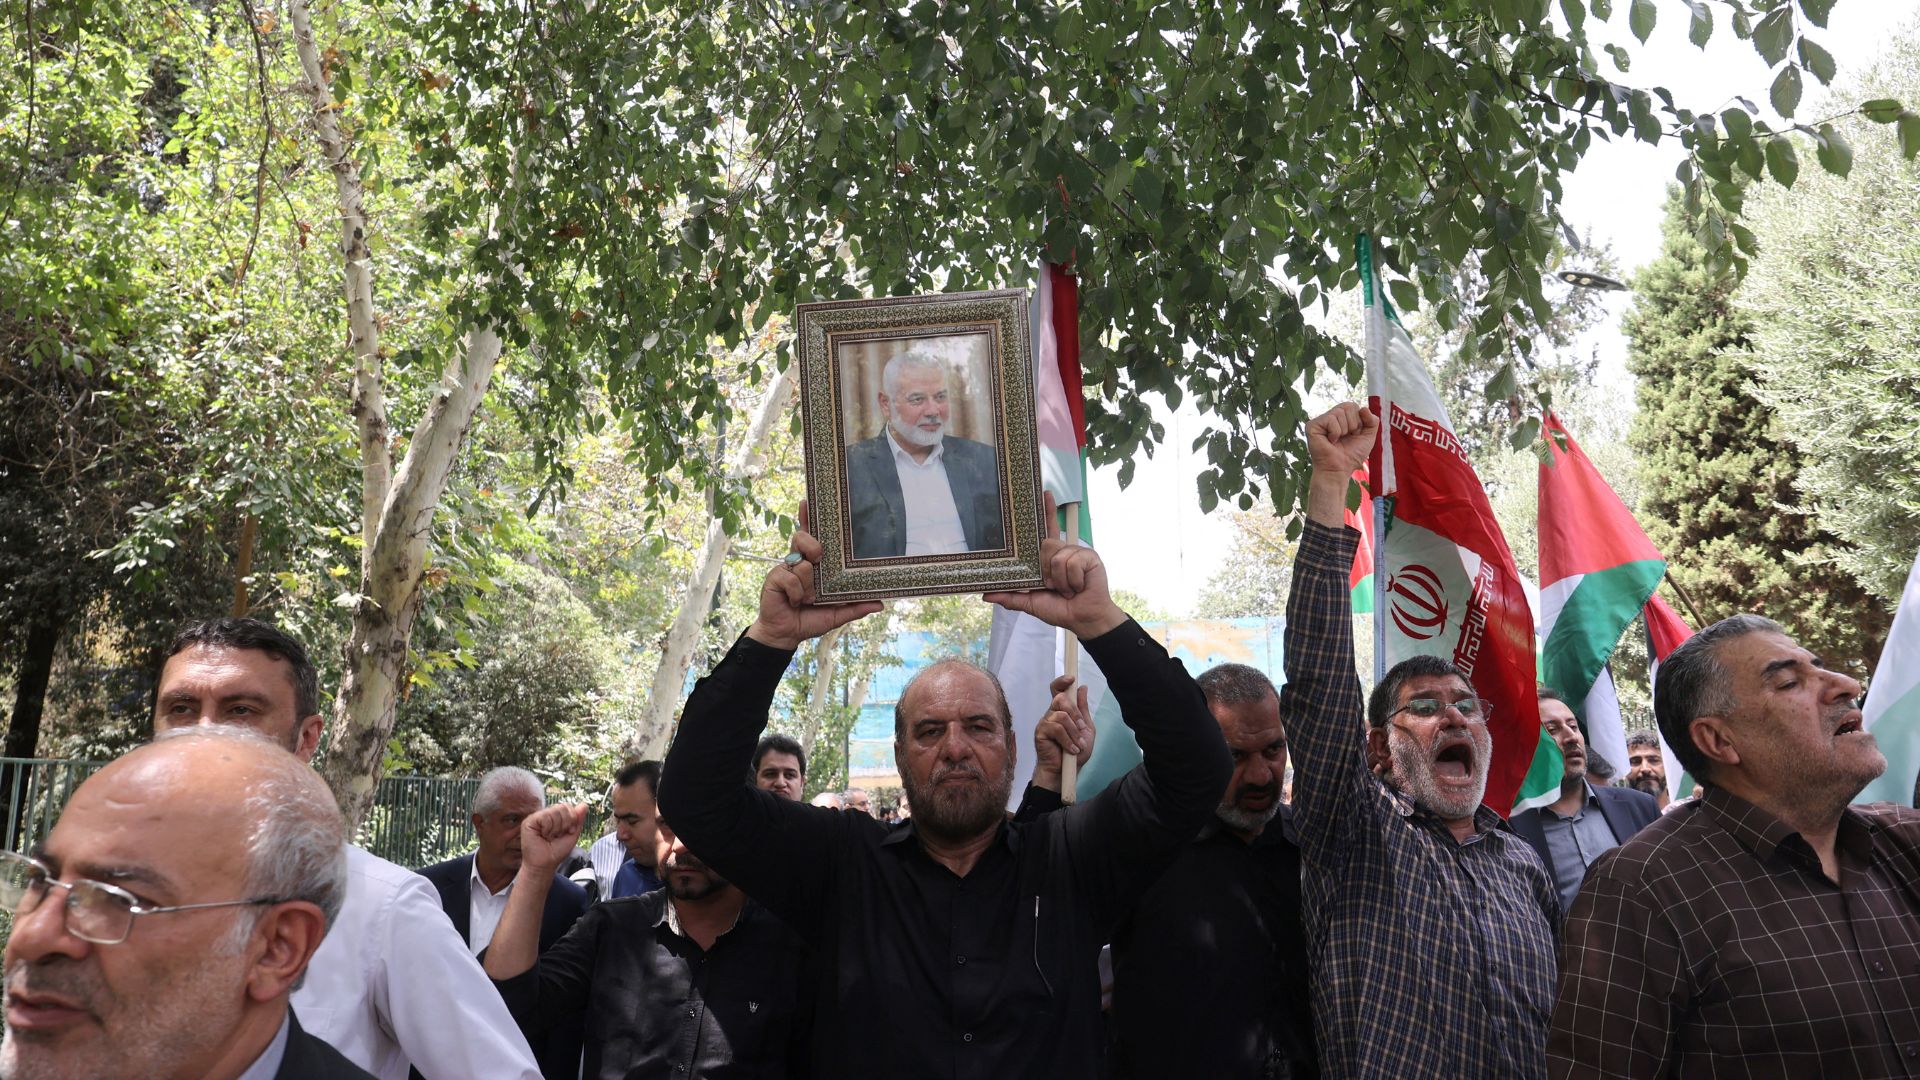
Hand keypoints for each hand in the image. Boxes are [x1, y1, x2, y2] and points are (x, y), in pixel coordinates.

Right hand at [520, 803, 587, 874]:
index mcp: (556, 816)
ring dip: (556, 828)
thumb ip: (578, 819)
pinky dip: (548, 829)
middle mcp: (546, 814)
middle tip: (557, 835)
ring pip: (554, 811)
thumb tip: (584, 804)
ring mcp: (537, 817)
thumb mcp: (572, 834)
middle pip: (563, 807)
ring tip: (549, 837)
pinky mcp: (529, 821)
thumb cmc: (557, 851)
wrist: (545, 864)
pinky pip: (544, 817)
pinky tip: (543, 836)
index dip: (572, 819)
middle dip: (565, 824)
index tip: (568, 832)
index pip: (568, 806)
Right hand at [746, 501, 883, 651]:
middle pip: (803, 538)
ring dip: (807, 584)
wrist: (787, 634)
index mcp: (814, 564)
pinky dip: (796, 594)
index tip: (807, 501)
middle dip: (812, 545)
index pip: (812, 536)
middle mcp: (800, 562)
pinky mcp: (775, 577)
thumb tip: (880, 603)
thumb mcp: (837, 613)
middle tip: (818, 558)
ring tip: (806, 597)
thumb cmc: (810, 619)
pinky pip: (790, 578)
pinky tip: (794, 602)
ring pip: (801, 561)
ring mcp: (786, 568)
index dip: (808, 518)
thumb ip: (856, 607)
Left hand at [984, 494, 1127, 639]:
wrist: (1082, 619)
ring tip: (1069, 589)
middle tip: (1054, 587)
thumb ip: (1009, 597)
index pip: (1047, 530)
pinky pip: (1072, 561)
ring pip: (1057, 555)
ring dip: (1060, 579)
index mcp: (1050, 558)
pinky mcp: (1089, 556)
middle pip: (1046, 544)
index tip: (1045, 492)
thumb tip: (984, 594)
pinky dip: (1072, 580)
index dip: (1047, 511)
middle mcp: (1063, 551)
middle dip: (1047, 571)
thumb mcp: (1030, 603)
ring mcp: (1077, 552)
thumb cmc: (1060, 609)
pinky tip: (1079, 586)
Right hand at [1031, 675, 1093, 791]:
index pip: (1057, 690)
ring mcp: (1044, 723)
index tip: (1071, 679)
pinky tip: (1071, 749)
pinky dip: (1067, 739)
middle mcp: (1051, 714)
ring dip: (1074, 732)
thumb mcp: (1085, 729)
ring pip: (1061, 715)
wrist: (1066, 771)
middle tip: (1081, 728)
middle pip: (1060, 699)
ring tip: (1078, 745)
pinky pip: (1056, 728)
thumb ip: (1083, 709)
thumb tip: (1082, 687)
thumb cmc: (1075, 752)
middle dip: (1075, 714)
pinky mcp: (1040, 733)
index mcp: (1061, 711)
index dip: (1062, 681)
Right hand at [1306, 402, 1378, 477]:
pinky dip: (1335, 432)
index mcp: (1342, 418)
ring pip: (1339, 412)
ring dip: (1344, 430)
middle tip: (1345, 438)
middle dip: (1353, 424)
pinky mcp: (1312, 425)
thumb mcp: (1368, 437)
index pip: (1354, 406)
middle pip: (1348, 406)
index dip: (1359, 421)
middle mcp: (1330, 417)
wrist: (1340, 469)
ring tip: (1337, 441)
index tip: (1354, 435)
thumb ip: (1372, 421)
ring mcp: (1320, 421)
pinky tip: (1330, 441)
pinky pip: (1331, 419)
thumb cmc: (1351, 456)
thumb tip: (1363, 408)